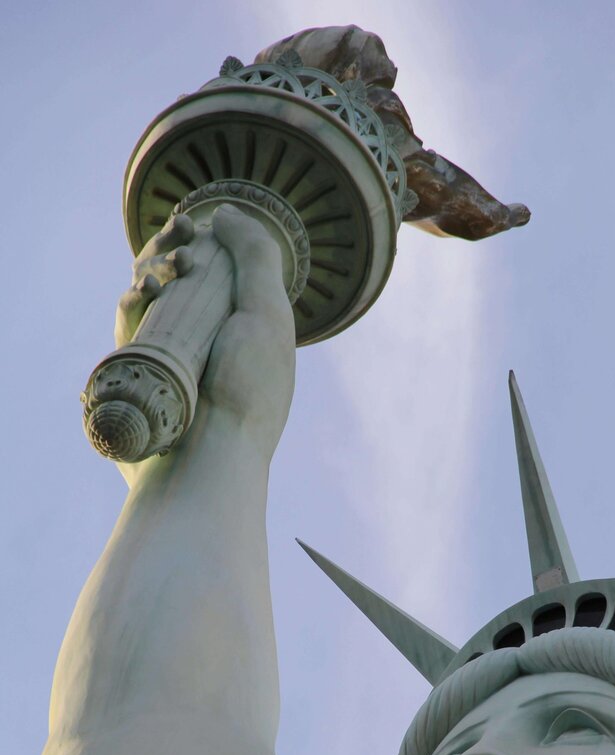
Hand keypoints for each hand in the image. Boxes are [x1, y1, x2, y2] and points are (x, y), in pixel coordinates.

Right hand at [115, 205, 295, 479]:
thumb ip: (255, 258)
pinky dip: (129, 308)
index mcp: (243, 335)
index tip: (191, 225)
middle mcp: (207, 348)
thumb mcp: (266, 314)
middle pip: (178, 282)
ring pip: (148, 303)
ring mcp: (172, 365)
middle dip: (168, 253)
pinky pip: (127, 333)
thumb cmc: (245, 391)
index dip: (200, 244)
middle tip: (175, 246)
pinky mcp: (139, 382)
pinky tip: (137, 298)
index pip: (217, 275)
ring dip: (148, 276)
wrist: (210, 460)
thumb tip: (226, 213)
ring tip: (157, 280)